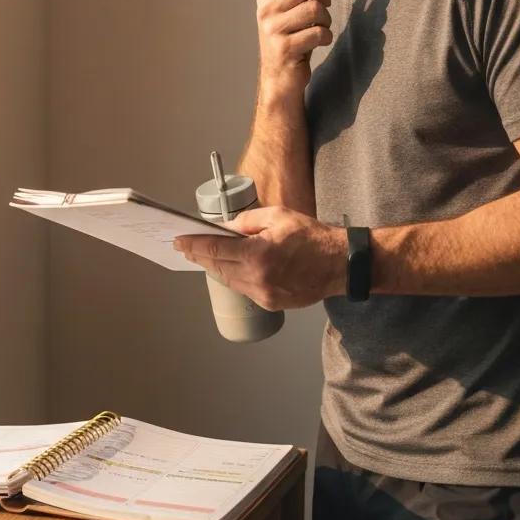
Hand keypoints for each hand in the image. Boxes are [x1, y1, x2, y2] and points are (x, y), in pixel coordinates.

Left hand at [173, 206, 346, 309]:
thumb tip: (224, 228)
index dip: (193, 245)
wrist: (340, 264)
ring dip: (216, 267)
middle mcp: (257, 279)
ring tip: (205, 255)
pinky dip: (234, 277)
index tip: (179, 241)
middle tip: (186, 247)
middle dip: (200, 256)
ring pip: (229, 280)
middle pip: (217, 268)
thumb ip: (246, 223)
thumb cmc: (312, 236)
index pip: (214, 250)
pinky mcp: (271, 303)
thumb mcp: (277, 216)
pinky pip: (244, 289)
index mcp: (257, 255)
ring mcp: (264, 295)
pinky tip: (231, 266)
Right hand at [257, 0, 331, 96]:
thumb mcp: (295, 8)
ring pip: (314, 8)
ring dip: (326, 18)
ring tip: (320, 26)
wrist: (280, 78)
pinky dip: (325, 36)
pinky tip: (319, 41)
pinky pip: (318, 32)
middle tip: (325, 4)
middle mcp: (265, 10)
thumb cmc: (290, 38)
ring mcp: (272, 30)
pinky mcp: (284, 48)